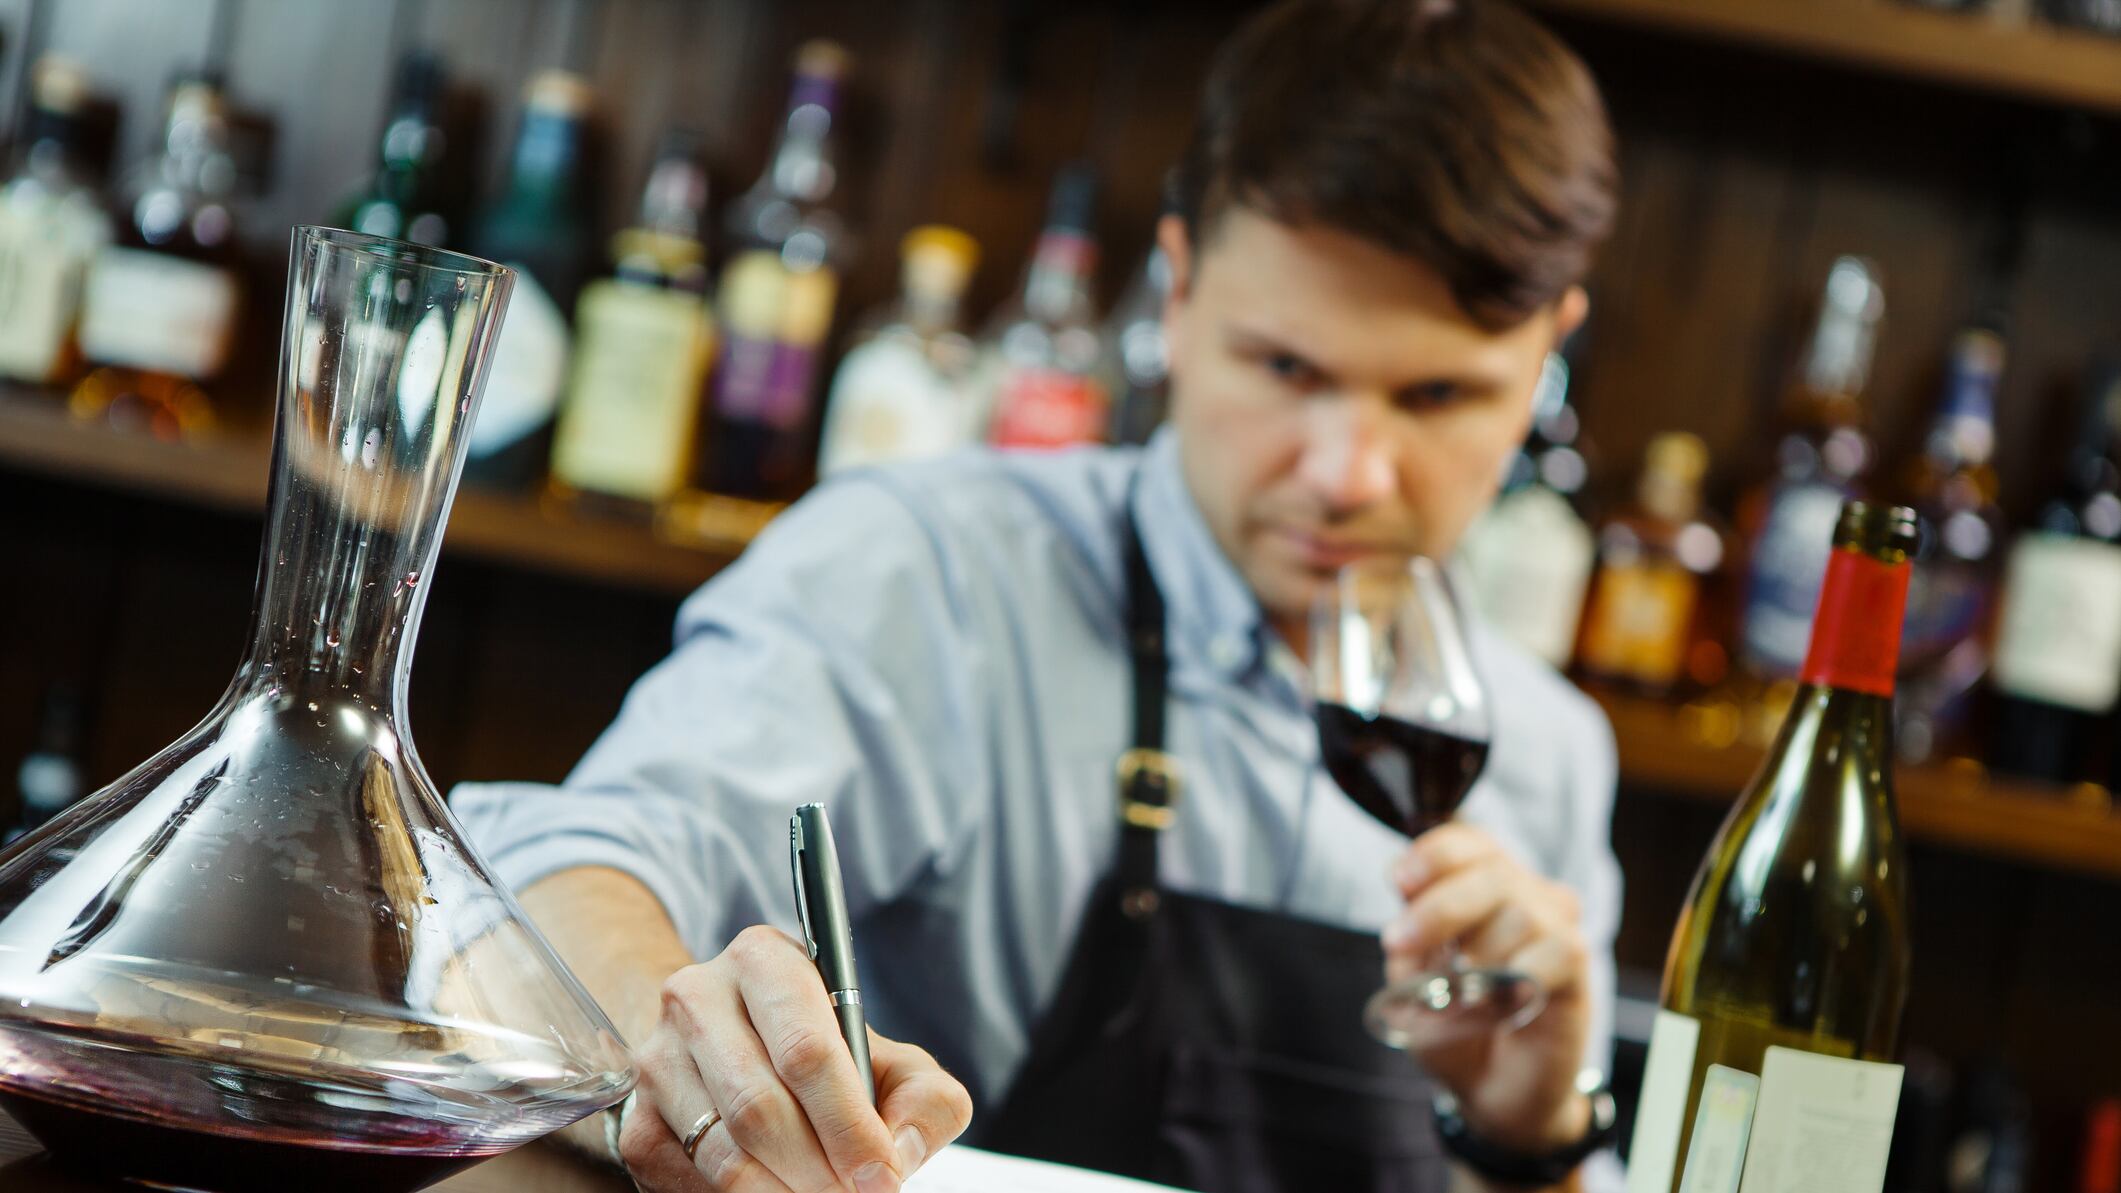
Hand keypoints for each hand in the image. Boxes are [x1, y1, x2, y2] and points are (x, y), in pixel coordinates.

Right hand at [617, 925, 974, 1191]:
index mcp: (766, 960)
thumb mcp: (892, 1062)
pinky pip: (687, 1177)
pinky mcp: (636, 1119)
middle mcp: (698, 996)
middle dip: (818, 1169)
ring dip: (780, 1191)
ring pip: (722, 1149)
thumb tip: (898, 1153)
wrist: (737, 1047)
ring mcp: (657, 1058)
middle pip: (760, 1107)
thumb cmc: (828, 1056)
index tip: (880, 1173)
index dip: (848, 1124)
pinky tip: (774, 1191)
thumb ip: (924, 1100)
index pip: (806, 1050)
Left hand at [1381, 825, 1591, 1154]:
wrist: (1487, 1089)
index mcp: (1477, 884)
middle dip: (1440, 907)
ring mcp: (1554, 926)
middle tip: (1402, 943)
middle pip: (1491, 872)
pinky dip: (1520, 975)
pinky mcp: (1577, 965)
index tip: (1400, 880)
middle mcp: (1521, 894)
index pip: (1467, 843)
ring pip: (1520, 911)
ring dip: (1480, 957)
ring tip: (1464, 995)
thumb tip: (1403, 890)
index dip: (1434, 854)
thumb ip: (1409, 940)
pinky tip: (1502, 1001)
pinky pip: (1558, 947)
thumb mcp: (1411, 983)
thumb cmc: (1452, 1025)